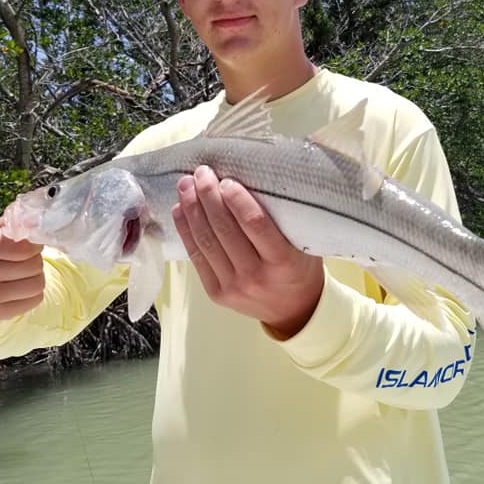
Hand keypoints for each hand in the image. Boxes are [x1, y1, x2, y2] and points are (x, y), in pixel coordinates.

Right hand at [0, 221, 44, 320]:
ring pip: (37, 285)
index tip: (30, 245)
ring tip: (24, 273)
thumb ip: (15, 224)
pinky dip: (34, 293)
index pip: (26, 248)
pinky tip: (21, 286)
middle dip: (35, 260)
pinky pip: (35, 301)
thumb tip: (38, 221)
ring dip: (36, 276)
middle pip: (34, 266)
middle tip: (25, 260)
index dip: (34, 245)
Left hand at [172, 166, 324, 337]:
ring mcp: (233, 287)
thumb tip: (252, 180)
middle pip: (225, 229)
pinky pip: (197, 257)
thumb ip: (282, 219)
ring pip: (207, 241)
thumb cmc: (300, 268)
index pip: (255, 224)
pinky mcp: (217, 293)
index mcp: (283, 261)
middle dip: (209, 196)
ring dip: (192, 210)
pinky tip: (180, 210)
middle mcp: (256, 276)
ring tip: (186, 185)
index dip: (237, 199)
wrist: (295, 311)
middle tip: (201, 173)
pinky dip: (186, 231)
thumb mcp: (303, 243)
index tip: (227, 179)